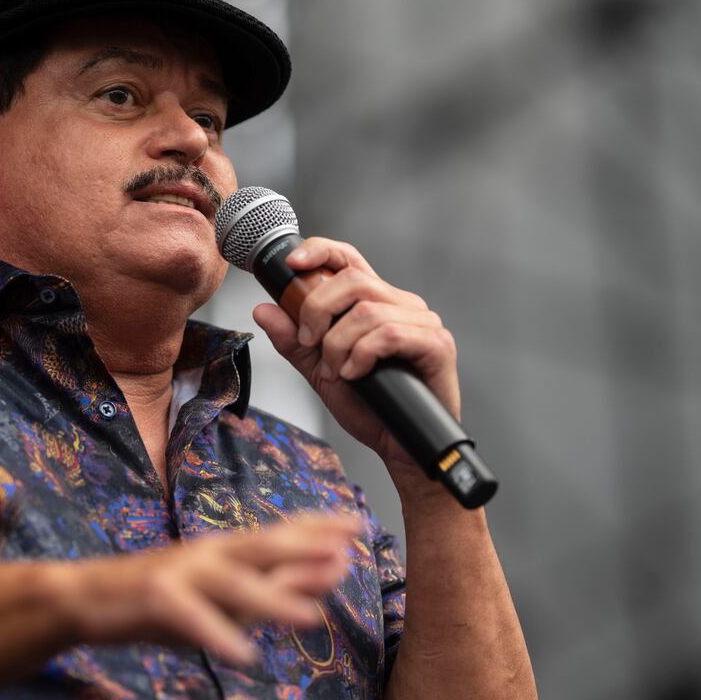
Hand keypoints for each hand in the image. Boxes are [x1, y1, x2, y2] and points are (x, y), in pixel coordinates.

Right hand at [52, 512, 361, 664]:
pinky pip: (188, 617)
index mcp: (225, 550)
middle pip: (261, 546)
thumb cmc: (159, 597)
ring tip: (312, 616)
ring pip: (230, 584)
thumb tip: (330, 576)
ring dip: (272, 598)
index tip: (358, 523)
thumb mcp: (221, 596)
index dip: (317, 527)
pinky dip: (215, 634)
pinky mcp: (152, 597)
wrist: (84, 596)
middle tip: (348, 546)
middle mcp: (207, 554)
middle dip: (305, 545)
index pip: (278, 533)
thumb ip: (271, 586)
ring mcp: (178, 572)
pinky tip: (242, 656)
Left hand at [251, 237, 460, 481]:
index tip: (292, 264)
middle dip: (317, 311)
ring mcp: (422, 323)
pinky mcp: (436, 344)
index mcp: (376, 304)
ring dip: (338, 345)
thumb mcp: (321, 372)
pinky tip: (355, 376)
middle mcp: (402, 305)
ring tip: (336, 372)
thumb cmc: (371, 409)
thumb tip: (264, 309)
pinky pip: (391, 334)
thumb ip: (295, 342)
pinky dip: (362, 355)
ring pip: (367, 310)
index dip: (321, 251)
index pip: (349, 260)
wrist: (400, 448)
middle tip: (309, 344)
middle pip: (352, 280)